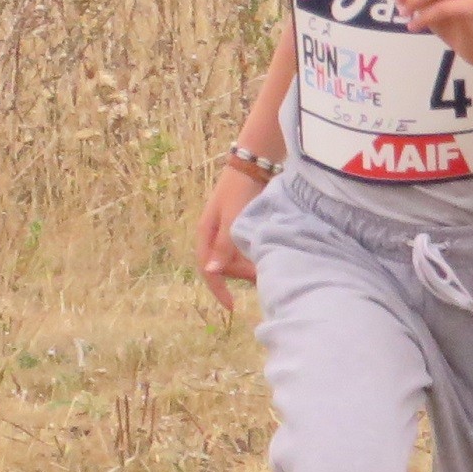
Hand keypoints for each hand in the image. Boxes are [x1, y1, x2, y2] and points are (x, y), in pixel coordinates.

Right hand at [196, 161, 265, 311]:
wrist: (252, 164)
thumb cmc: (240, 191)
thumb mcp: (232, 220)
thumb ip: (224, 246)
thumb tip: (212, 271)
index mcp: (206, 235)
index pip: (208, 270)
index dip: (218, 290)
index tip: (232, 307)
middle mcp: (213, 235)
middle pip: (223, 266)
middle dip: (240, 276)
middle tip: (262, 278)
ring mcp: (225, 230)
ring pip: (234, 258)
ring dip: (247, 266)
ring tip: (266, 267)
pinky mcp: (238, 225)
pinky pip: (241, 249)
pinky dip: (251, 255)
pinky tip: (265, 253)